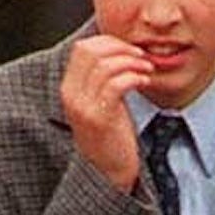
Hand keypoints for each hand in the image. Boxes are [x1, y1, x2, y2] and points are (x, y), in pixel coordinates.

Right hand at [60, 35, 154, 191]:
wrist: (107, 172)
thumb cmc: (110, 136)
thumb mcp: (99, 102)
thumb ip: (101, 78)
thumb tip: (119, 49)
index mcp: (69, 89)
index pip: (83, 48)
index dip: (110, 42)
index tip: (130, 50)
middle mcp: (71, 96)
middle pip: (92, 51)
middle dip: (122, 48)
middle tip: (141, 56)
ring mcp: (83, 107)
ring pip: (106, 65)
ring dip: (132, 62)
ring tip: (146, 70)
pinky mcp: (100, 118)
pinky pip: (117, 84)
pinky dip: (134, 77)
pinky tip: (144, 82)